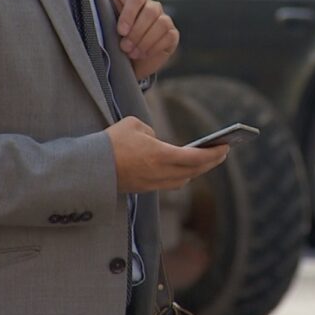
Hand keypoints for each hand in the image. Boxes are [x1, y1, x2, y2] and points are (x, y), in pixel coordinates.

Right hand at [105, 117, 228, 192]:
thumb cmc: (110, 142)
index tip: (226, 147)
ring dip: (197, 170)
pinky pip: (170, 183)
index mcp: (160, 155)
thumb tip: (158, 143)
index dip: (213, 153)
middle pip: (194, 170)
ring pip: (184, 179)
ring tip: (206, 160)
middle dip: (211, 161)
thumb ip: (152, 133)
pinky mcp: (144, 189)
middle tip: (223, 152)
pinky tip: (186, 168)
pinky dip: (182, 175)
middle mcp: (160, 173)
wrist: (88, 167)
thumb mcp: (134, 125)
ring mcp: (153, 184)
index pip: (195, 157)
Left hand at [111, 0, 178, 79]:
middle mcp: (152, 6)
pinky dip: (154, 47)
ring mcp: (165, 20)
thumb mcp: (110, 28)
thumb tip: (110, 3)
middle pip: (150, 11)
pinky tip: (144, 54)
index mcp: (136, 0)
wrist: (130, 62)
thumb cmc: (118, 41)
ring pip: (162, 23)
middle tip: (125, 47)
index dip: (129, 14)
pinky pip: (168, 36)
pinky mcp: (172, 34)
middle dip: (137, 32)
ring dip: (146, 41)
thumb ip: (110, 15)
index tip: (121, 31)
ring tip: (133, 53)